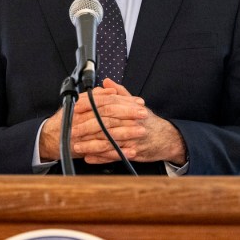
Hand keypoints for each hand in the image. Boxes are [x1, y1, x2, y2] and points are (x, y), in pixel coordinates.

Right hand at [37, 83, 143, 161]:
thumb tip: (110, 89)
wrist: (52, 138)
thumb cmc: (68, 119)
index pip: (106, 101)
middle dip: (128, 115)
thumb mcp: (80, 103)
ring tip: (141, 131)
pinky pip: (104, 151)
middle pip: (108, 115)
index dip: (123, 101)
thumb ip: (96, 96)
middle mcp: (81, 118)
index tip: (138, 102)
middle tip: (143, 114)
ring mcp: (82, 135)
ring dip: (126, 133)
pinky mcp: (84, 149)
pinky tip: (130, 151)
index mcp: (82, 105)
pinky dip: (118, 151)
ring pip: (107, 133)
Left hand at [72, 79, 187, 164]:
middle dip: (87, 126)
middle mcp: (131, 123)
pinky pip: (114, 156)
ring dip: (91, 144)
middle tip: (72, 129)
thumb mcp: (136, 104)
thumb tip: (107, 81)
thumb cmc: (149, 121)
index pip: (107, 104)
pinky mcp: (133, 153)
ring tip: (76, 145)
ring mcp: (132, 139)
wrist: (167, 139)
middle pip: (106, 123)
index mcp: (130, 109)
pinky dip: (101, 157)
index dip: (91, 106)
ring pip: (109, 141)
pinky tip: (89, 157)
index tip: (76, 107)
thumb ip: (120, 93)